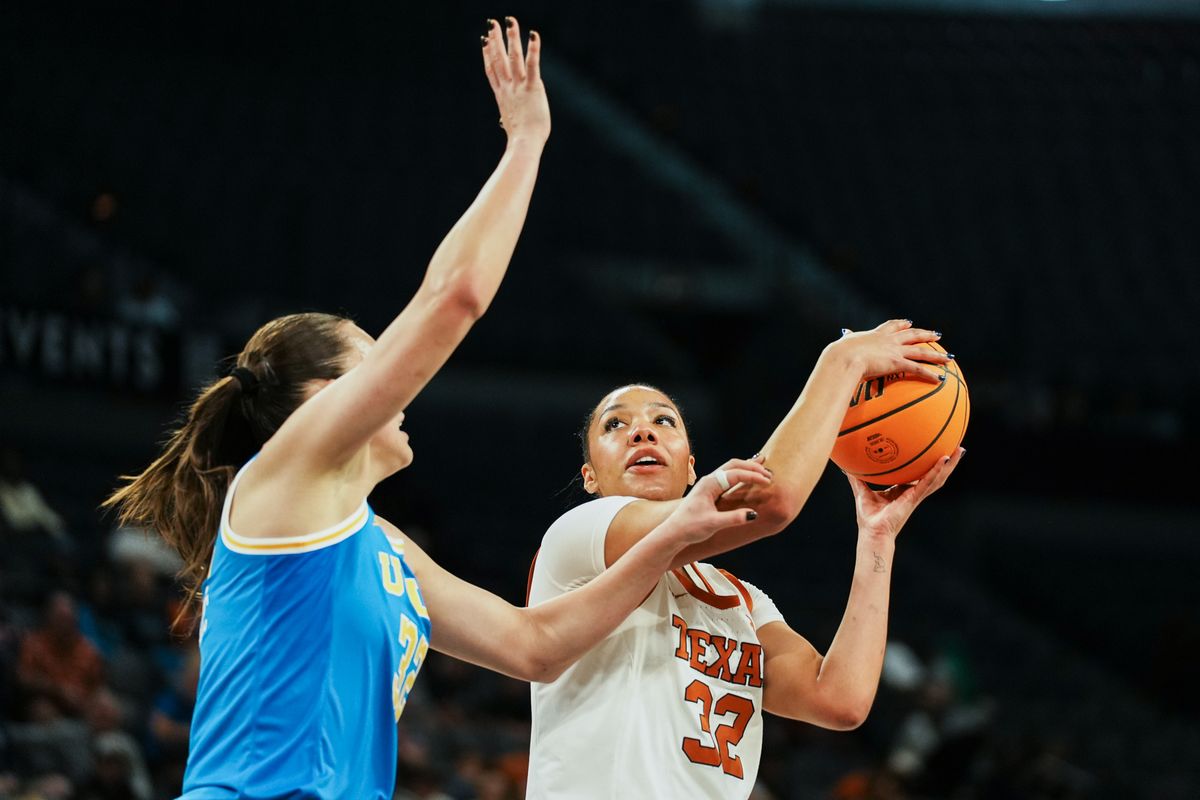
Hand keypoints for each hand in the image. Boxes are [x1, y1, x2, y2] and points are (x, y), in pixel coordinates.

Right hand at [482, 17, 550, 145]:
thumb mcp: (512, 126)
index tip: (483, 41)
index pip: (492, 71)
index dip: (487, 54)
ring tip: (509, 21)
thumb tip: (503, 123)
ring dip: (511, 38)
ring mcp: (518, 86)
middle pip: (498, 60)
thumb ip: (507, 119)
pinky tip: (533, 35)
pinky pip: (532, 65)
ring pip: (513, 57)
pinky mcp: (532, 87)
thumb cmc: (521, 140)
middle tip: (491, 24)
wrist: (524, 144)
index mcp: (502, 95)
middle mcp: (508, 88)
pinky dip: (533, 49)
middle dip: (494, 40)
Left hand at [658, 458, 771, 545]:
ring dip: (747, 468)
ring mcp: (709, 484)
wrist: (673, 532)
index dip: (753, 476)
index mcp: (709, 484)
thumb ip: (733, 518)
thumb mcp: (713, 524)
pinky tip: (748, 476)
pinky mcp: (710, 491)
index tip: (767, 481)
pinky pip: (728, 476)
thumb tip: (754, 515)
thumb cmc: (690, 527)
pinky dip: (741, 474)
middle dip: (752, 467)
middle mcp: (709, 480)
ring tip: (763, 468)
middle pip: (733, 465)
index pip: (735, 474)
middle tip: (769, 473)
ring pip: (731, 469)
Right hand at [830, 319, 949, 383]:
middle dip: (925, 334)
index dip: (901, 324)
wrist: (845, 357)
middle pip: (912, 335)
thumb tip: (844, 333)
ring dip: (936, 355)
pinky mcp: (896, 362)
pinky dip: (929, 374)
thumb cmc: (841, 352)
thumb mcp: (844, 342)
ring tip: (949, 358)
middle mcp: (888, 340)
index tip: (909, 322)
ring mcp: (894, 351)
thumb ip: (847, 338)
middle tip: (937, 335)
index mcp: (875, 335)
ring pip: (920, 352)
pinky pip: (917, 369)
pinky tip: (940, 378)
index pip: (891, 326)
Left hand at [846, 446, 963, 540]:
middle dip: (946, 462)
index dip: (926, 464)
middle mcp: (912, 492)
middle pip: (934, 474)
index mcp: (902, 490)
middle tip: (957, 447)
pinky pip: (928, 482)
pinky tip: (944, 459)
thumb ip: (856, 478)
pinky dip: (936, 471)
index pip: (918, 474)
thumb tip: (846, 464)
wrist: (872, 532)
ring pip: (937, 478)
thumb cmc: (869, 516)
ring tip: (960, 451)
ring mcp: (916, 495)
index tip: (934, 451)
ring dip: (949, 465)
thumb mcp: (861, 491)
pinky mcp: (915, 498)